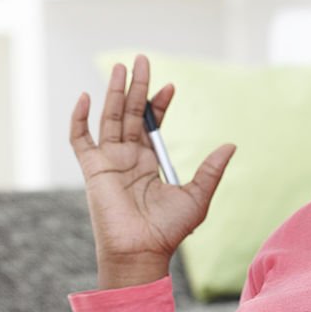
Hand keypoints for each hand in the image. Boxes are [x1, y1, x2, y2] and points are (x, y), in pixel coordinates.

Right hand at [69, 54, 236, 272]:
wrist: (142, 252)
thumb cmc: (168, 231)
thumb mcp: (197, 196)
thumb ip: (211, 170)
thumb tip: (231, 145)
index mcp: (149, 163)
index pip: (152, 124)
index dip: (159, 104)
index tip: (170, 87)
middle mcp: (127, 158)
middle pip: (129, 113)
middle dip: (135, 86)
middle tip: (141, 60)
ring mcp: (109, 162)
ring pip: (108, 118)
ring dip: (113, 92)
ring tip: (120, 67)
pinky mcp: (93, 169)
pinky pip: (80, 140)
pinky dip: (79, 118)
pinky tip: (86, 97)